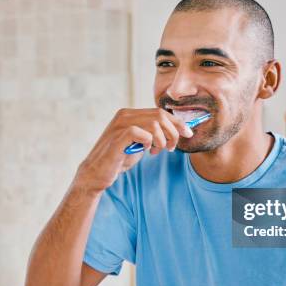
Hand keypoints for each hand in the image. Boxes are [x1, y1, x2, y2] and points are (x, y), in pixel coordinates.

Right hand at [74, 108, 192, 192]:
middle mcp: (124, 115)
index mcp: (130, 114)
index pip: (160, 112)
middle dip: (173, 132)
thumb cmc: (119, 158)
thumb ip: (154, 134)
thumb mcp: (140, 143)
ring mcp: (119, 125)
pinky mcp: (117, 138)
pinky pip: (142, 133)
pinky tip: (145, 151)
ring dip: (162, 140)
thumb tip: (178, 130)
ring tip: (156, 151)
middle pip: (160, 115)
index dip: (177, 122)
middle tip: (171, 148)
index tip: (188, 133)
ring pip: (154, 124)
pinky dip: (149, 143)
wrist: (97, 174)